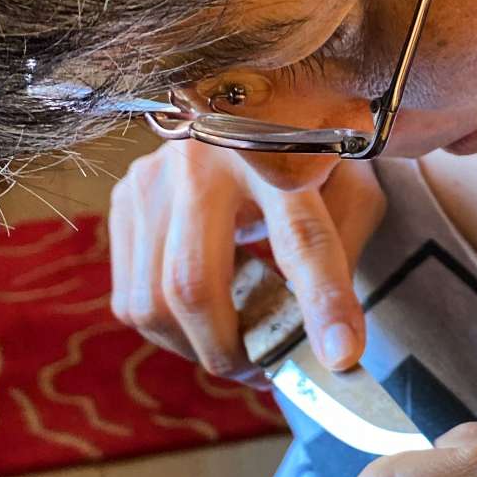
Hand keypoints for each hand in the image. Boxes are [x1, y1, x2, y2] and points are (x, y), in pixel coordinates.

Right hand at [108, 139, 384, 383]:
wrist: (253, 104)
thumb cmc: (312, 154)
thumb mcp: (350, 190)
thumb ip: (343, 256)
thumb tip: (333, 345)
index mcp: (275, 148)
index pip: (301, 237)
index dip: (322, 302)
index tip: (342, 357)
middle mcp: (201, 158)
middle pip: (193, 283)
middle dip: (229, 349)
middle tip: (262, 371)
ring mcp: (151, 178)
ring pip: (151, 302)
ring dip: (195, 347)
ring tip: (237, 349)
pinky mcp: (125, 198)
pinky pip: (129, 297)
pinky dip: (168, 328)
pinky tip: (203, 315)